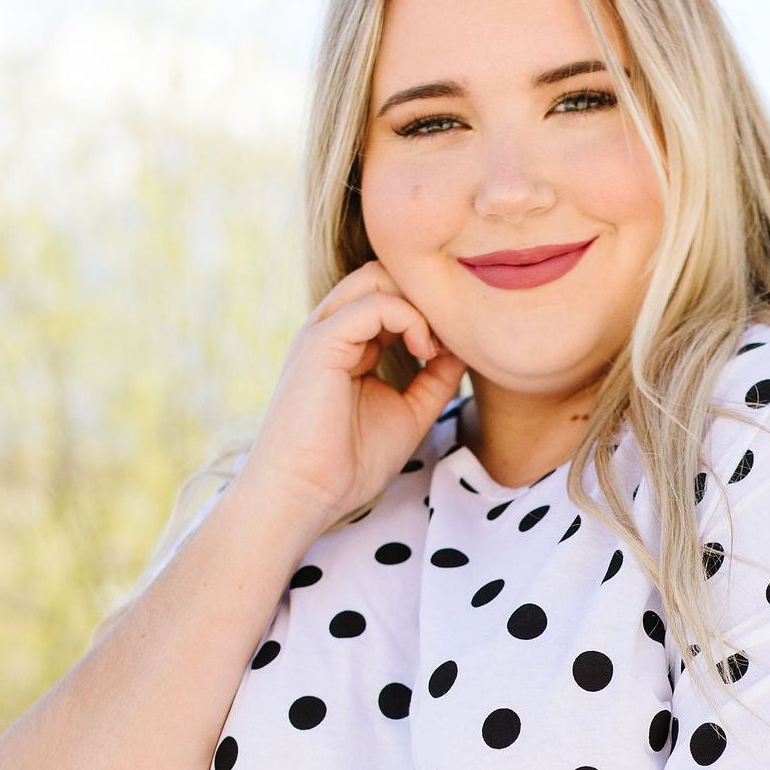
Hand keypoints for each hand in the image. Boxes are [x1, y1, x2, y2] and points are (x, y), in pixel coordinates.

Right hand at [240, 259, 465, 531]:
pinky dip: (410, 318)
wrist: (304, 494)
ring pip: (378, 278)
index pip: (390, 297)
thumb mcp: (408, 414)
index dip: (429, 311)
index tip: (456, 347)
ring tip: (437, 345)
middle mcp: (331, 330)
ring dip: (420, 303)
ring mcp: (323, 331)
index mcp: (347, 344)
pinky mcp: (321, 342)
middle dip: (425, 296)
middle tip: (453, 335)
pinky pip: (375, 303)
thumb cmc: (348, 464)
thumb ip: (435, 380)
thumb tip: (465, 351)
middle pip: (383, 275)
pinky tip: (426, 349)